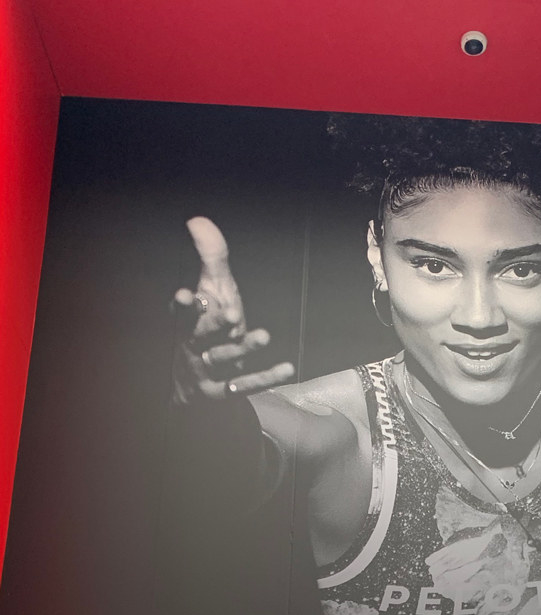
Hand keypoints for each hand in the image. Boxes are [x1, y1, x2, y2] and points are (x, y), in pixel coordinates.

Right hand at [171, 217, 295, 404]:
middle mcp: (194, 348)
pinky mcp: (225, 393)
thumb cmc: (208, 329)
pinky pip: (246, 385)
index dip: (183, 307)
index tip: (186, 295)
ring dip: (243, 348)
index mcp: (186, 323)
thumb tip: (198, 221)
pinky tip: (286, 368)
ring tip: (263, 336)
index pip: (180, 314)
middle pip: (200, 337)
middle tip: (232, 314)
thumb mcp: (210, 293)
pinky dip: (266, 377)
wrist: (195, 386)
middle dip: (214, 325)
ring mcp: (209, 372)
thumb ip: (210, 259)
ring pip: (224, 360)